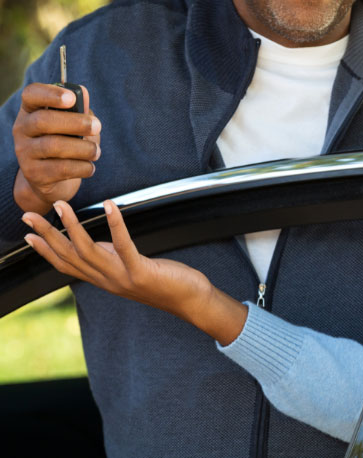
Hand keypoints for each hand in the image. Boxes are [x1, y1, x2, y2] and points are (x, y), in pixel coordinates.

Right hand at [12, 83, 100, 212]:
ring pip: (52, 145)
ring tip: (96, 151)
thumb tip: (84, 95)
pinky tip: (90, 167)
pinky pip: (60, 168)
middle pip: (43, 120)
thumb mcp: (74, 122)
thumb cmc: (68, 141)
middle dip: (75, 122)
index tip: (72, 98)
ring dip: (83, 148)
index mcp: (31, 110)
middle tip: (97, 126)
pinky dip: (81, 167)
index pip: (31, 94)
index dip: (50, 94)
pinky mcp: (33, 173)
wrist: (54, 178)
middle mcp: (22, 129)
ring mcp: (24, 152)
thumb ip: (79, 108)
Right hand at [22, 199, 246, 344]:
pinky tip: (109, 205)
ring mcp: (122, 277)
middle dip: (48, 235)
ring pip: (88, 250)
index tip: (28, 235)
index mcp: (102, 279)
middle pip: (69, 256)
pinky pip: (123, 245)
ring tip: (61, 206)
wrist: (189, 301)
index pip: (66, 265)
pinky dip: (115, 223)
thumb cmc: (164, 281)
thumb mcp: (130, 270)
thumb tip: (94, 244)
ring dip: (72, 226)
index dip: (45, 251)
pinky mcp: (141, 271)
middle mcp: (107, 280)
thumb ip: (110, 260)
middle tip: (29, 216)